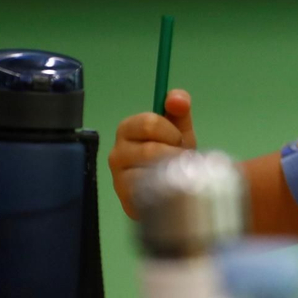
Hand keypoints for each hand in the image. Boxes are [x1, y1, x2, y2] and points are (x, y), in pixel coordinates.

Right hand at [108, 89, 196, 219]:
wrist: (169, 188)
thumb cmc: (170, 153)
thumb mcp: (178, 128)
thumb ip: (179, 108)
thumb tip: (176, 98)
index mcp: (128, 129)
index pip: (149, 123)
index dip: (171, 132)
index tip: (178, 140)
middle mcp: (117, 152)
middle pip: (150, 149)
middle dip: (174, 154)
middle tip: (180, 159)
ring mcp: (118, 177)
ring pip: (150, 172)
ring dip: (172, 172)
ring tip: (177, 173)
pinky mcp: (125, 199)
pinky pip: (149, 191)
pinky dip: (164, 188)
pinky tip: (168, 187)